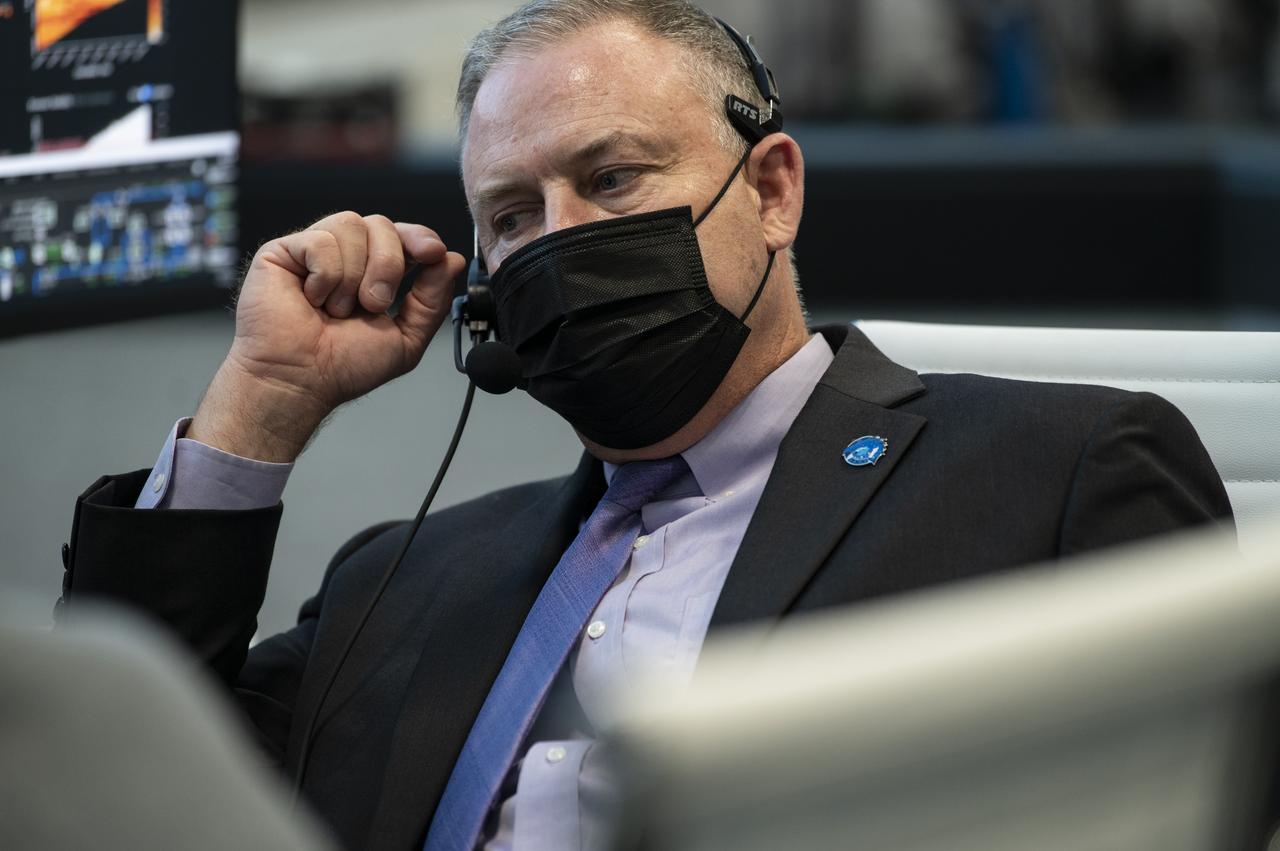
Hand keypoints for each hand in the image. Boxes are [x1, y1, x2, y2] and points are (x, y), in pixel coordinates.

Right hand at [189, 212, 466, 461]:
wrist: (302, 380)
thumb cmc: (344, 366)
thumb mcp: (406, 338)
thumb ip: (432, 300)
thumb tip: (453, 261)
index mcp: (374, 272)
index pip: (403, 235)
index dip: (420, 237)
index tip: (433, 253)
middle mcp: (346, 256)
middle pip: (382, 224)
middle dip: (387, 266)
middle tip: (373, 305)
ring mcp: (314, 251)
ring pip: (352, 224)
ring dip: (354, 275)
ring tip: (337, 308)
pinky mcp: (283, 251)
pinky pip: (320, 240)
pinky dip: (324, 276)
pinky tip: (311, 299)